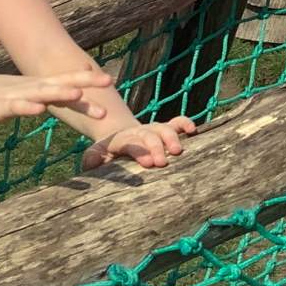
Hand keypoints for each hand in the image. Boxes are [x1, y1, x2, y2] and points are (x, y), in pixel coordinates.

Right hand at [0, 69, 114, 127]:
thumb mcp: (28, 96)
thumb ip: (48, 97)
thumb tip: (71, 99)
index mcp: (40, 85)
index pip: (68, 80)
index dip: (89, 78)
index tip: (111, 78)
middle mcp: (32, 86)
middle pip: (62, 84)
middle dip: (86, 83)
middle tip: (109, 81)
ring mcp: (17, 95)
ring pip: (42, 93)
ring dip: (61, 92)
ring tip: (79, 94)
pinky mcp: (0, 106)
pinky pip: (16, 107)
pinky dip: (27, 108)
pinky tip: (39, 110)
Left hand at [81, 116, 197, 170]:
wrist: (119, 137)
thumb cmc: (107, 152)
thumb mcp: (95, 155)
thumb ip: (91, 159)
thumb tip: (92, 163)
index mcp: (122, 139)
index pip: (131, 143)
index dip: (140, 151)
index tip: (149, 163)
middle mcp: (139, 131)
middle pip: (149, 135)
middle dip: (157, 147)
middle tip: (162, 162)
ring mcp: (153, 128)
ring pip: (165, 128)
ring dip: (172, 138)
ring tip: (178, 151)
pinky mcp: (165, 128)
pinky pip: (177, 122)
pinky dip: (185, 123)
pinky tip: (193, 131)